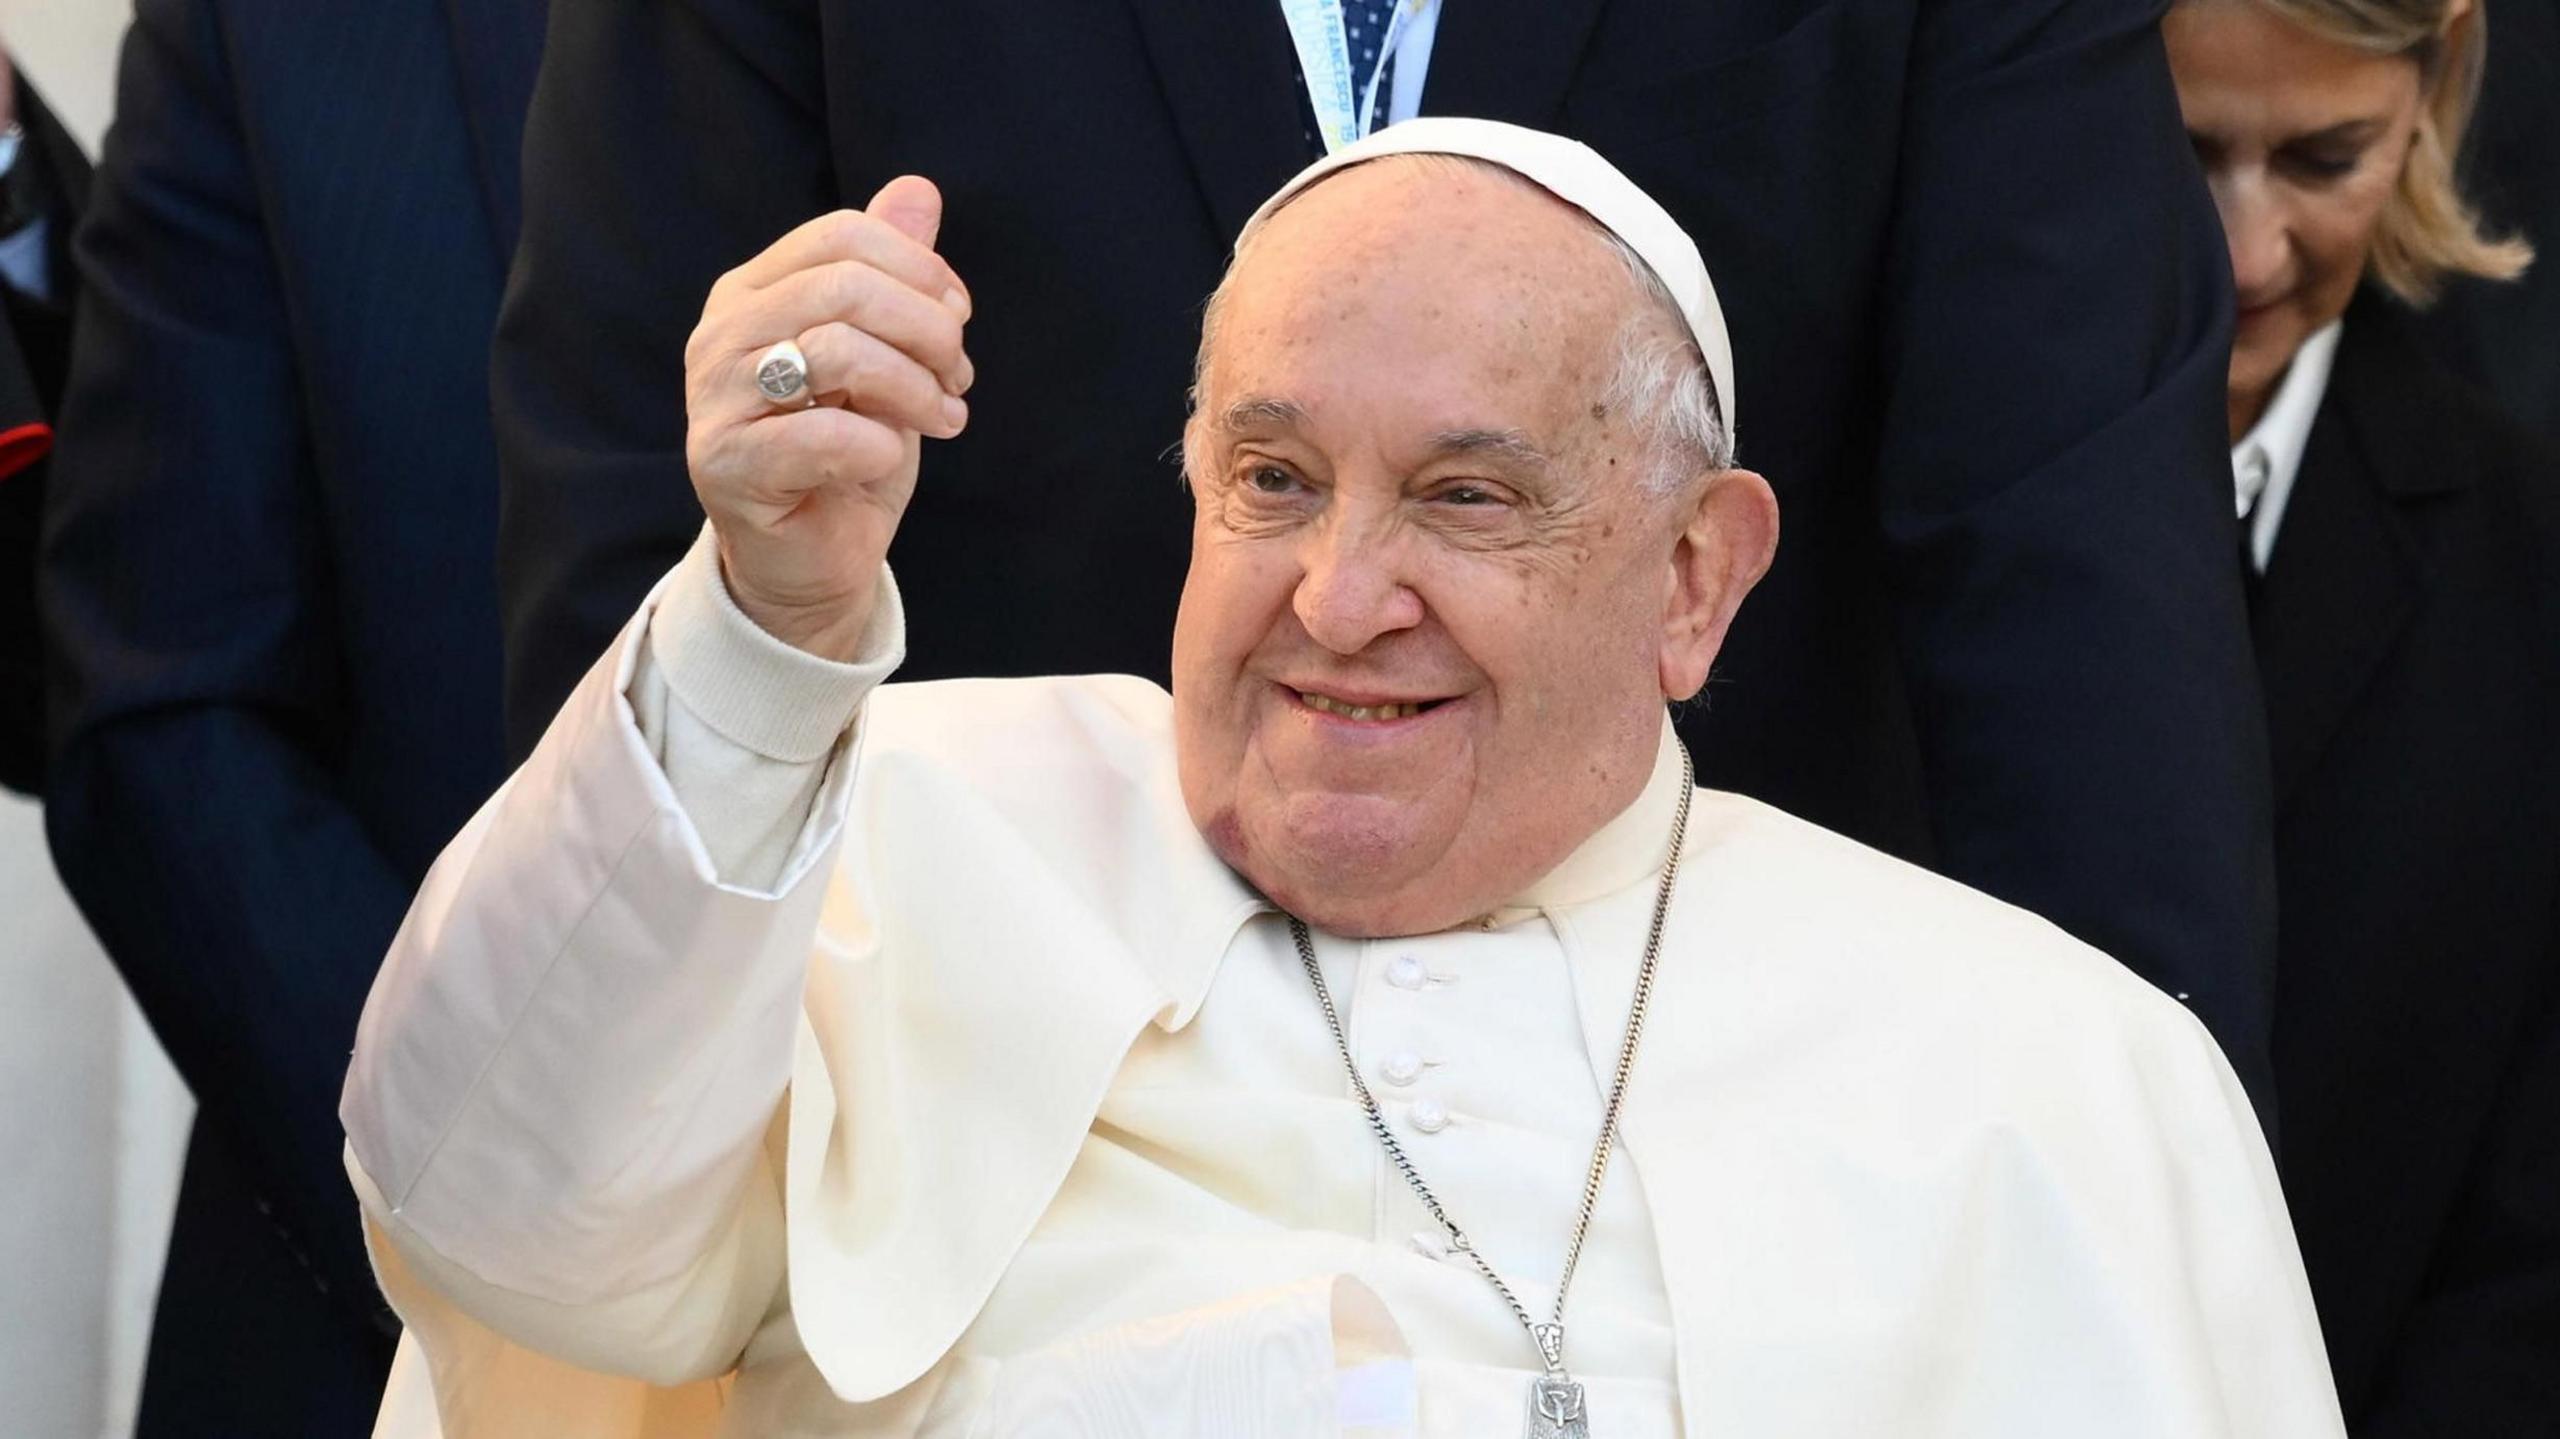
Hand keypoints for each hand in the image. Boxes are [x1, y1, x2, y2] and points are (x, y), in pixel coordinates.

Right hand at [683, 177, 972, 658]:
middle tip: (958, 376)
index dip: (920, 270)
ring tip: (942, 418)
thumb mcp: (885, 353)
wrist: (812, 558)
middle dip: (927, 328)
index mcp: (753, 291)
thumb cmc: (847, 449)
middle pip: (845, 286)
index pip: (843, 238)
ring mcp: (715, 399)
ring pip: (837, 349)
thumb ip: (893, 273)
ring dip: (915, 387)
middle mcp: (721, 334)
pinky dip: (878, 445)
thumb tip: (919, 190)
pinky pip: (826, 434)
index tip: (959, 318)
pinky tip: (888, 459)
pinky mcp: (727, 466)